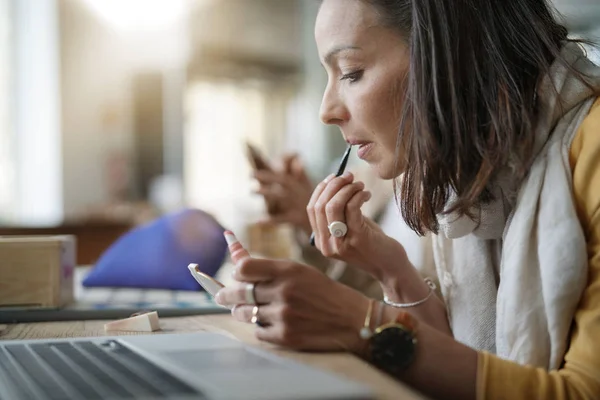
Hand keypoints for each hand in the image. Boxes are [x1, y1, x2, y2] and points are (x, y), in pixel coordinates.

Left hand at [215, 257, 368, 351]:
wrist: (354, 320)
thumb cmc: (324, 293)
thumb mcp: (301, 272)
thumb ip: (269, 268)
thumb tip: (236, 256)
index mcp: (289, 270)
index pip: (244, 268)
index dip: (237, 272)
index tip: (236, 276)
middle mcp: (284, 291)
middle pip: (239, 292)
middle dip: (226, 295)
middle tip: (221, 296)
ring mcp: (284, 315)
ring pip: (246, 314)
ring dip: (243, 312)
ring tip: (248, 310)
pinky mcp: (286, 337)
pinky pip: (258, 333)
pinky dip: (262, 329)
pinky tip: (273, 324)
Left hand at [254, 154, 313, 234]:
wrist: (331, 225)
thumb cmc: (317, 207)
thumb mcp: (309, 190)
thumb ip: (300, 175)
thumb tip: (297, 159)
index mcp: (300, 186)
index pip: (286, 174)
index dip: (274, 169)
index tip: (257, 169)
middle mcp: (299, 193)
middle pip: (282, 181)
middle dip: (266, 176)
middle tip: (251, 174)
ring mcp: (298, 205)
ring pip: (280, 196)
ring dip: (266, 192)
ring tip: (252, 190)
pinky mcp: (297, 218)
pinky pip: (281, 219)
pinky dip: (269, 221)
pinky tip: (257, 221)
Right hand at [307, 171, 409, 280]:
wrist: (390, 267)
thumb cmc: (372, 243)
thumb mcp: (350, 227)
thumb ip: (340, 211)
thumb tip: (337, 181)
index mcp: (321, 241)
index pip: (312, 209)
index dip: (322, 189)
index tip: (335, 176)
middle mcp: (327, 244)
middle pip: (320, 205)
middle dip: (335, 185)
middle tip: (350, 176)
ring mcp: (340, 243)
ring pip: (333, 206)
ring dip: (347, 189)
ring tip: (360, 185)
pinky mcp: (357, 239)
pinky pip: (352, 208)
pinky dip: (358, 195)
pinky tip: (367, 194)